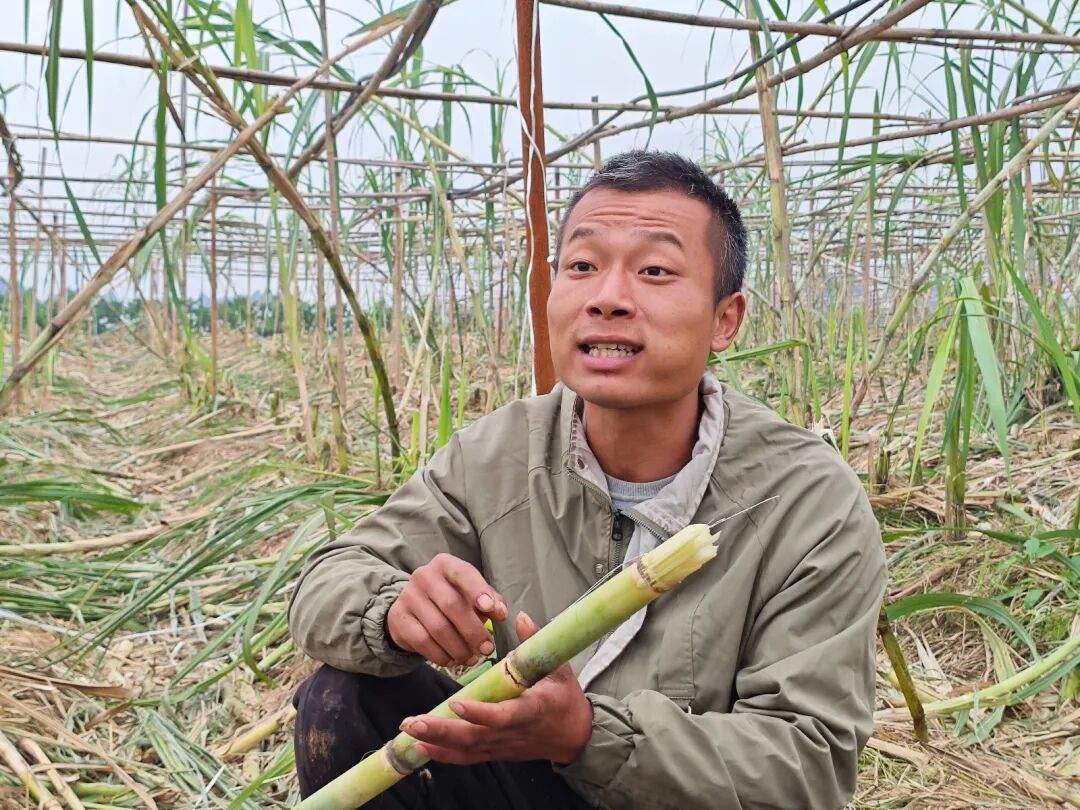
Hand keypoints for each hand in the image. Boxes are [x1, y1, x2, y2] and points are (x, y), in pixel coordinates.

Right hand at [387, 553, 507, 667]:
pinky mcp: (398, 618)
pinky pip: (423, 642)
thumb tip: (500, 612)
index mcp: (445, 564)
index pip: (463, 573)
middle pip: (452, 605)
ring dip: (459, 648)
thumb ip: (490, 600)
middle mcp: (424, 576)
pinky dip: (441, 655)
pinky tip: (452, 660)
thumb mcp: (470, 593)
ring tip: (471, 658)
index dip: (478, 590)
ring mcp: (408, 596)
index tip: (490, 608)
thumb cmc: (451, 598)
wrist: (412, 609)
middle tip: (487, 649)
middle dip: (473, 631)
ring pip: (438, 628)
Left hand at [400, 612, 593, 764]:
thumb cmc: (565, 697)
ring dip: (437, 741)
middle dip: (443, 730)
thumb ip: (537, 642)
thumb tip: (520, 616)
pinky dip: (444, 754)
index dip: (480, 713)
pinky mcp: (495, 751)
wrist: (574, 735)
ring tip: (409, 730)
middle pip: (475, 737)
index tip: (457, 703)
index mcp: (531, 709)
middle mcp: (513, 732)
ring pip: (467, 748)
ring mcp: (502, 745)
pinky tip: (421, 746)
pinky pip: (467, 757)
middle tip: (415, 721)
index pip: (503, 716)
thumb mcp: (559, 667)